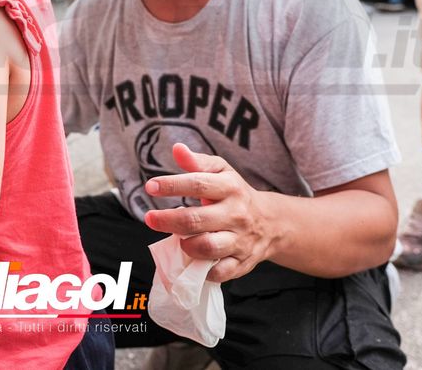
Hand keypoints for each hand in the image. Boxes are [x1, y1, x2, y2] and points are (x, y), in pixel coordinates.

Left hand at [143, 143, 273, 282]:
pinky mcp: (242, 263)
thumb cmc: (235, 193)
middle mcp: (236, 214)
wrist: (271, 223)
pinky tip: (192, 260)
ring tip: (177, 240)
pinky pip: (220, 272)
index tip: (150, 187)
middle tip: (150, 218)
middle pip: (197, 220)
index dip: (172, 185)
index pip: (198, 184)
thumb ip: (198, 162)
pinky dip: (203, 270)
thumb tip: (177, 149)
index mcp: (230, 188)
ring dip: (186, 245)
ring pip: (208, 248)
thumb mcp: (221, 172)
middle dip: (169, 220)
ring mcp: (240, 241)